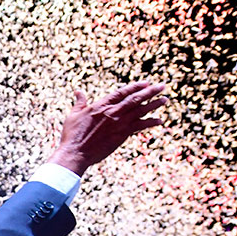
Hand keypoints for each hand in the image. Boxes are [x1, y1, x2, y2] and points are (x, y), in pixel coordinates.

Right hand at [48, 81, 167, 174]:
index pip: (122, 92)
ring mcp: (119, 123)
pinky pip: (140, 126)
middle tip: (161, 86)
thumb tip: (78, 92)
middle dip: (150, 91)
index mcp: (101, 105)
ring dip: (154, 104)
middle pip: (135, 98)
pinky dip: (150, 122)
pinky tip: (159, 121)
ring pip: (141, 110)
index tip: (146, 83)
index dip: (135, 87)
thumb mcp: (74, 115)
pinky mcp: (123, 134)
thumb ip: (80, 102)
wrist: (76, 152)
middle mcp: (113, 112)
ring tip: (164, 99)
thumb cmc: (72, 135)